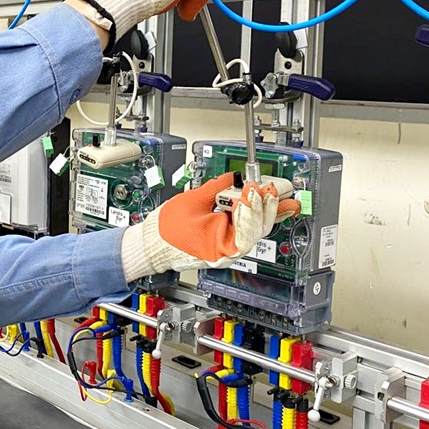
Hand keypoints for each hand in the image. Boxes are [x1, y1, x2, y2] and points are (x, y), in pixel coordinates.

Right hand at [119, 172, 300, 281]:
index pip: (248, 227)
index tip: (254, 187)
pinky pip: (248, 229)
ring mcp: (229, 247)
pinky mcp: (227, 241)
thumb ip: (216, 188)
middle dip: (267, 206)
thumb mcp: (192, 202)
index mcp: (220, 246)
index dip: (254, 206)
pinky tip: (269, 205)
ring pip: (256, 229)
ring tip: (277, 194)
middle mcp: (229, 251)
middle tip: (272, 188)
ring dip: (267, 210)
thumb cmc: (165, 233)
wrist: (152, 246)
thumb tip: (233, 177)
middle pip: (257, 228)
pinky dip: (258, 216)